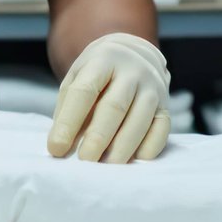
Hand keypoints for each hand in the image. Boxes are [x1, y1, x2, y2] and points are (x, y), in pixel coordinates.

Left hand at [47, 32, 170, 163]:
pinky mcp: (165, 106)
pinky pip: (161, 129)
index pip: (84, 91)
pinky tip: (134, 161)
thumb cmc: (97, 73)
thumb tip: (62, 146)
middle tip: (84, 161)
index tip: (56, 147)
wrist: (134, 54)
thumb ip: (68, 108)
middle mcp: (131, 71)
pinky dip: (148, 148)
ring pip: (140, 120)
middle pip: (114, 107)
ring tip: (106, 167)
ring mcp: (153, 88)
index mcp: (102, 60)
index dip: (68, 121)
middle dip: (98, 137)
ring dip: (123, 147)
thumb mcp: (77, 77)